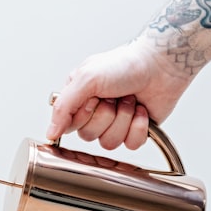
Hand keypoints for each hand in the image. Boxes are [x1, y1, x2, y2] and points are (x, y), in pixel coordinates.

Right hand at [47, 36, 193, 149]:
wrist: (161, 65)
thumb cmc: (125, 64)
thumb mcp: (86, 79)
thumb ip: (62, 108)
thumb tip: (50, 133)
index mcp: (78, 98)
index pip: (68, 125)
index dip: (83, 116)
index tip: (94, 99)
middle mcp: (94, 112)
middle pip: (89, 136)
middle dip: (106, 116)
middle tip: (114, 96)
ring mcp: (115, 122)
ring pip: (109, 143)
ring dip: (123, 120)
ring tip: (130, 100)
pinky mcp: (134, 130)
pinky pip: (131, 145)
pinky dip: (139, 127)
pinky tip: (142, 110)